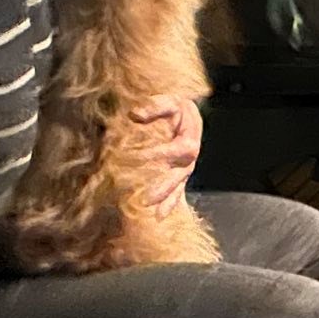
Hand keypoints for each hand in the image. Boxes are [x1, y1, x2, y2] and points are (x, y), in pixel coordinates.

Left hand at [129, 97, 202, 214]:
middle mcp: (189, 159)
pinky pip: (177, 193)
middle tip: (143, 198)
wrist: (185, 113)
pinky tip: (159, 216)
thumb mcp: (169, 101)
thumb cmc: (176, 107)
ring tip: (147, 208)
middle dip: (159, 187)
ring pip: (175, 187)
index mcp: (189, 141)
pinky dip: (169, 204)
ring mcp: (185, 170)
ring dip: (162, 198)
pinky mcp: (180, 176)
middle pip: (175, 175)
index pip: (170, 151)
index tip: (130, 158)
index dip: (152, 155)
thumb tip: (135, 114)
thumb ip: (154, 106)